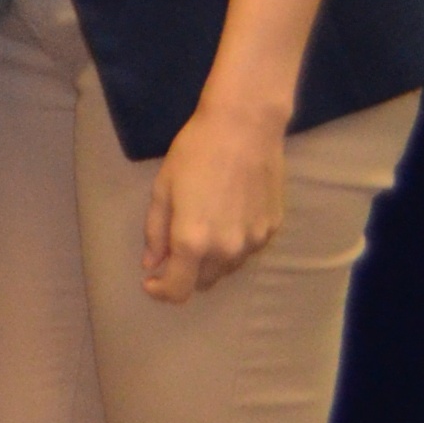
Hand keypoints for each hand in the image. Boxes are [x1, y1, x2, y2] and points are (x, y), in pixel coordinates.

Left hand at [143, 100, 291, 301]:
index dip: (161, 291)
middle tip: (173, 252)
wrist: (245, 130)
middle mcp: (227, 250)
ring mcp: (254, 242)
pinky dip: (233, 246)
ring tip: (201, 228)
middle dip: (185, 274)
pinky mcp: (272, 230)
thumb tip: (152, 263)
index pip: (179, 290)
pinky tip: (226, 217)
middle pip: (205, 283)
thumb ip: (156, 232)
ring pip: (228, 268)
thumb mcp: (162, 190)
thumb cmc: (195, 154)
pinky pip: (247, 251)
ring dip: (211, 261)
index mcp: (193, 242)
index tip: (151, 280)